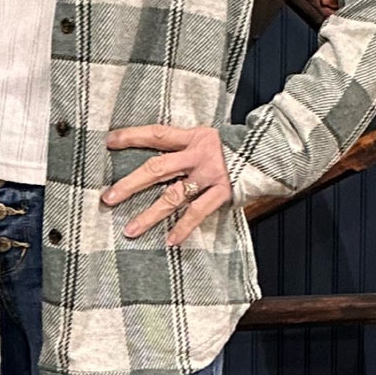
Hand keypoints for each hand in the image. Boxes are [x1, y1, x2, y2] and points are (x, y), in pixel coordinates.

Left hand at [102, 124, 232, 245]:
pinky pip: (198, 212)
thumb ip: (184, 147)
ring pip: (173, 196)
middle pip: (157, 168)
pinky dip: (184, 227)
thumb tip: (154, 160)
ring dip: (150, 214)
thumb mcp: (206, 139)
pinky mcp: (222, 192)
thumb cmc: (230, 148)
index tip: (109, 141)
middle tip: (109, 198)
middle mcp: (198, 155)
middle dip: (130, 184)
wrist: (267, 153)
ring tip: (130, 230)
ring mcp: (209, 175)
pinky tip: (170, 240)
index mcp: (193, 137)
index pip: (157, 134)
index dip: (133, 136)